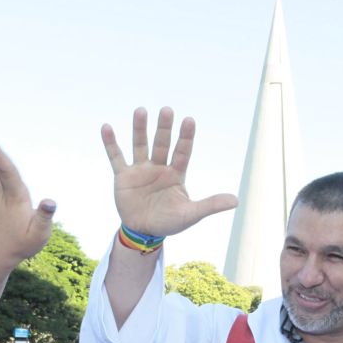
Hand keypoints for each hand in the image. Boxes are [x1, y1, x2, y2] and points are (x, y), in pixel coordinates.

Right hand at [102, 107, 237, 236]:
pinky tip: (106, 128)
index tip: (189, 120)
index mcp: (176, 174)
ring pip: (140, 145)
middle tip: (167, 110)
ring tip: (141, 110)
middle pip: (162, 143)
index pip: (182, 152)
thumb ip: (210, 205)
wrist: (144, 232)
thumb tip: (236, 201)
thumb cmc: (170, 222)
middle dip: (164, 128)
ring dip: (139, 129)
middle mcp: (159, 167)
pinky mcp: (123, 177)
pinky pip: (116, 157)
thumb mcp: (191, 214)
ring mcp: (140, 170)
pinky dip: (111, 143)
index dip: (186, 137)